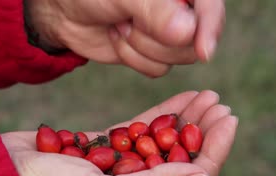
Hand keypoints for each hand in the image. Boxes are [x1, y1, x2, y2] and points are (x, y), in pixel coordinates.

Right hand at [1, 90, 237, 175]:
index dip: (212, 155)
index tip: (227, 123)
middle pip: (177, 165)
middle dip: (201, 135)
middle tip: (220, 105)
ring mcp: (115, 173)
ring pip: (160, 146)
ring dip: (183, 122)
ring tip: (206, 97)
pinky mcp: (101, 151)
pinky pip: (137, 133)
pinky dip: (157, 117)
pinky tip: (177, 101)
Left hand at [25, 0, 224, 76]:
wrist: (65, 11)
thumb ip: (155, 11)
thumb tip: (188, 33)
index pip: (211, 6)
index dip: (210, 27)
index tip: (203, 50)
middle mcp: (181, 9)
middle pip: (195, 39)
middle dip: (156, 37)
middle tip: (127, 18)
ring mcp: (170, 32)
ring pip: (177, 57)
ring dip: (141, 47)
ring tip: (120, 23)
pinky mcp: (154, 53)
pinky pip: (158, 69)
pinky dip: (133, 58)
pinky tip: (118, 37)